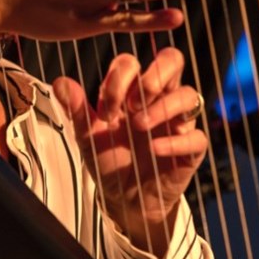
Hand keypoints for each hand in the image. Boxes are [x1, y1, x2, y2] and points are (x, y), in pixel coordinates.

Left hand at [52, 48, 206, 257]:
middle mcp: (159, 99)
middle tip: (134, 102)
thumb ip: (77, 110)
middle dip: (155, 74)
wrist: (124, 199)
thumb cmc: (109, 160)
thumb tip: (61, 82)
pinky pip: (196, 136)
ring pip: (189, 95)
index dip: (119, 79)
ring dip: (164, 106)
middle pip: (173, 60)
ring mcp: (178, 122)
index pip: (133, 63)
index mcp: (132, 90)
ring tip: (140, 125)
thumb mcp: (88, 137)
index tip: (106, 110)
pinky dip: (177, 141)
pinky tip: (155, 149)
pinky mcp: (191, 149)